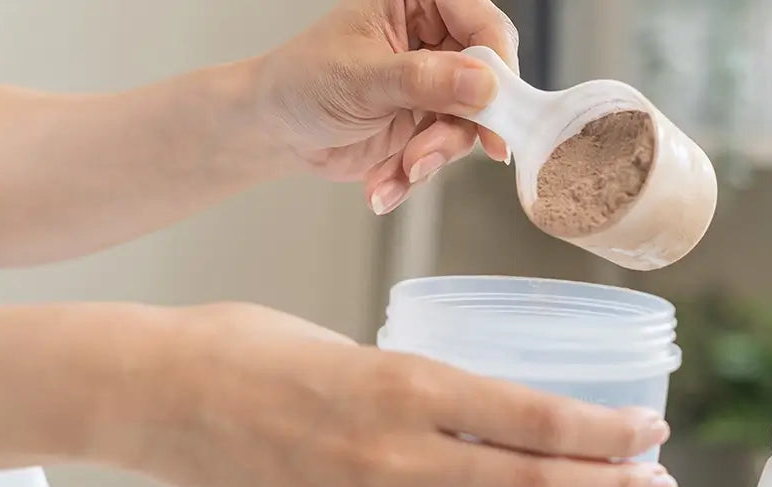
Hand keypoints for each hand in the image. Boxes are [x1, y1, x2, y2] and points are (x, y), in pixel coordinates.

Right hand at [107, 303, 674, 486]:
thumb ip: (417, 387)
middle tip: (663, 482)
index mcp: (401, 385)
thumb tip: (479, 416)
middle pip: (527, 485)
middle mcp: (392, 455)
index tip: (649, 428)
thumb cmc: (244, 346)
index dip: (602, 430)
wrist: (148, 394)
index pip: (531, 417)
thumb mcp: (348, 345)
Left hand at [254, 0, 517, 215]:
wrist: (275, 129)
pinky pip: (445, 152)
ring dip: (434, 155)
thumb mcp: (361, 77)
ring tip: (400, 169)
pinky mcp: (428, 124)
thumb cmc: (302, 82)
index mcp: (419, 3)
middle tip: (431, 151)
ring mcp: (435, 85)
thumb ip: (424, 80)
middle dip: (460, 125)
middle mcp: (434, 39)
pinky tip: (384, 183)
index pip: (482, 23)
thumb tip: (483, 84)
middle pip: (487, 79)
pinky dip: (416, 173)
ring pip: (470, 123)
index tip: (495, 103)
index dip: (497, 62)